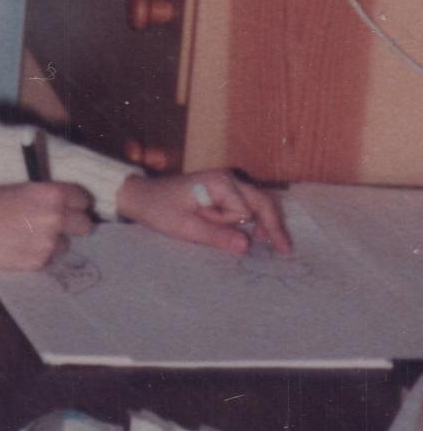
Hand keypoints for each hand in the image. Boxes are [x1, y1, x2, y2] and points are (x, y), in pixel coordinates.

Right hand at [0, 181, 93, 269]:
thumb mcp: (22, 189)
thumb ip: (46, 196)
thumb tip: (63, 202)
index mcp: (53, 195)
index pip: (82, 199)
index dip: (75, 203)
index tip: (70, 207)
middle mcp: (56, 218)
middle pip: (84, 225)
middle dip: (74, 224)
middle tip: (59, 224)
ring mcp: (48, 242)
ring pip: (65, 244)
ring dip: (53, 241)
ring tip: (30, 236)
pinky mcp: (39, 261)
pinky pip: (47, 257)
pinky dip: (37, 253)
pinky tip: (20, 246)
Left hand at [115, 169, 291, 255]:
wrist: (142, 197)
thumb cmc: (160, 210)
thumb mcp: (185, 227)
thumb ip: (216, 236)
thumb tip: (246, 247)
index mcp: (220, 183)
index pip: (244, 210)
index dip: (233, 225)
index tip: (210, 228)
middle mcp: (229, 179)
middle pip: (263, 201)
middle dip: (274, 225)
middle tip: (287, 251)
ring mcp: (228, 183)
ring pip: (259, 203)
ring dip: (266, 222)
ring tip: (277, 245)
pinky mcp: (224, 191)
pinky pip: (247, 204)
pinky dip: (255, 219)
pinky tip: (259, 234)